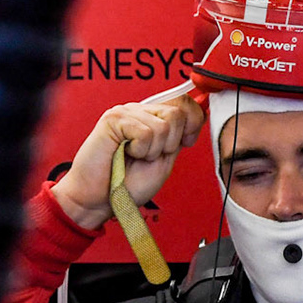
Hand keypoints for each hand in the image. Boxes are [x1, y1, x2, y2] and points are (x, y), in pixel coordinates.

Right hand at [52, 96, 205, 230]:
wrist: (101, 199)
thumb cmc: (128, 183)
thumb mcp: (164, 158)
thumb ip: (179, 136)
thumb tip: (201, 110)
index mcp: (153, 118)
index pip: (184, 102)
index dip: (193, 122)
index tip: (185, 142)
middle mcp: (140, 111)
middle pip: (177, 113)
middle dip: (169, 143)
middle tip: (149, 156)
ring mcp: (126, 112)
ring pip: (163, 125)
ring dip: (152, 151)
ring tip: (134, 157)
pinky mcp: (114, 119)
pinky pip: (145, 133)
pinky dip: (140, 150)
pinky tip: (124, 153)